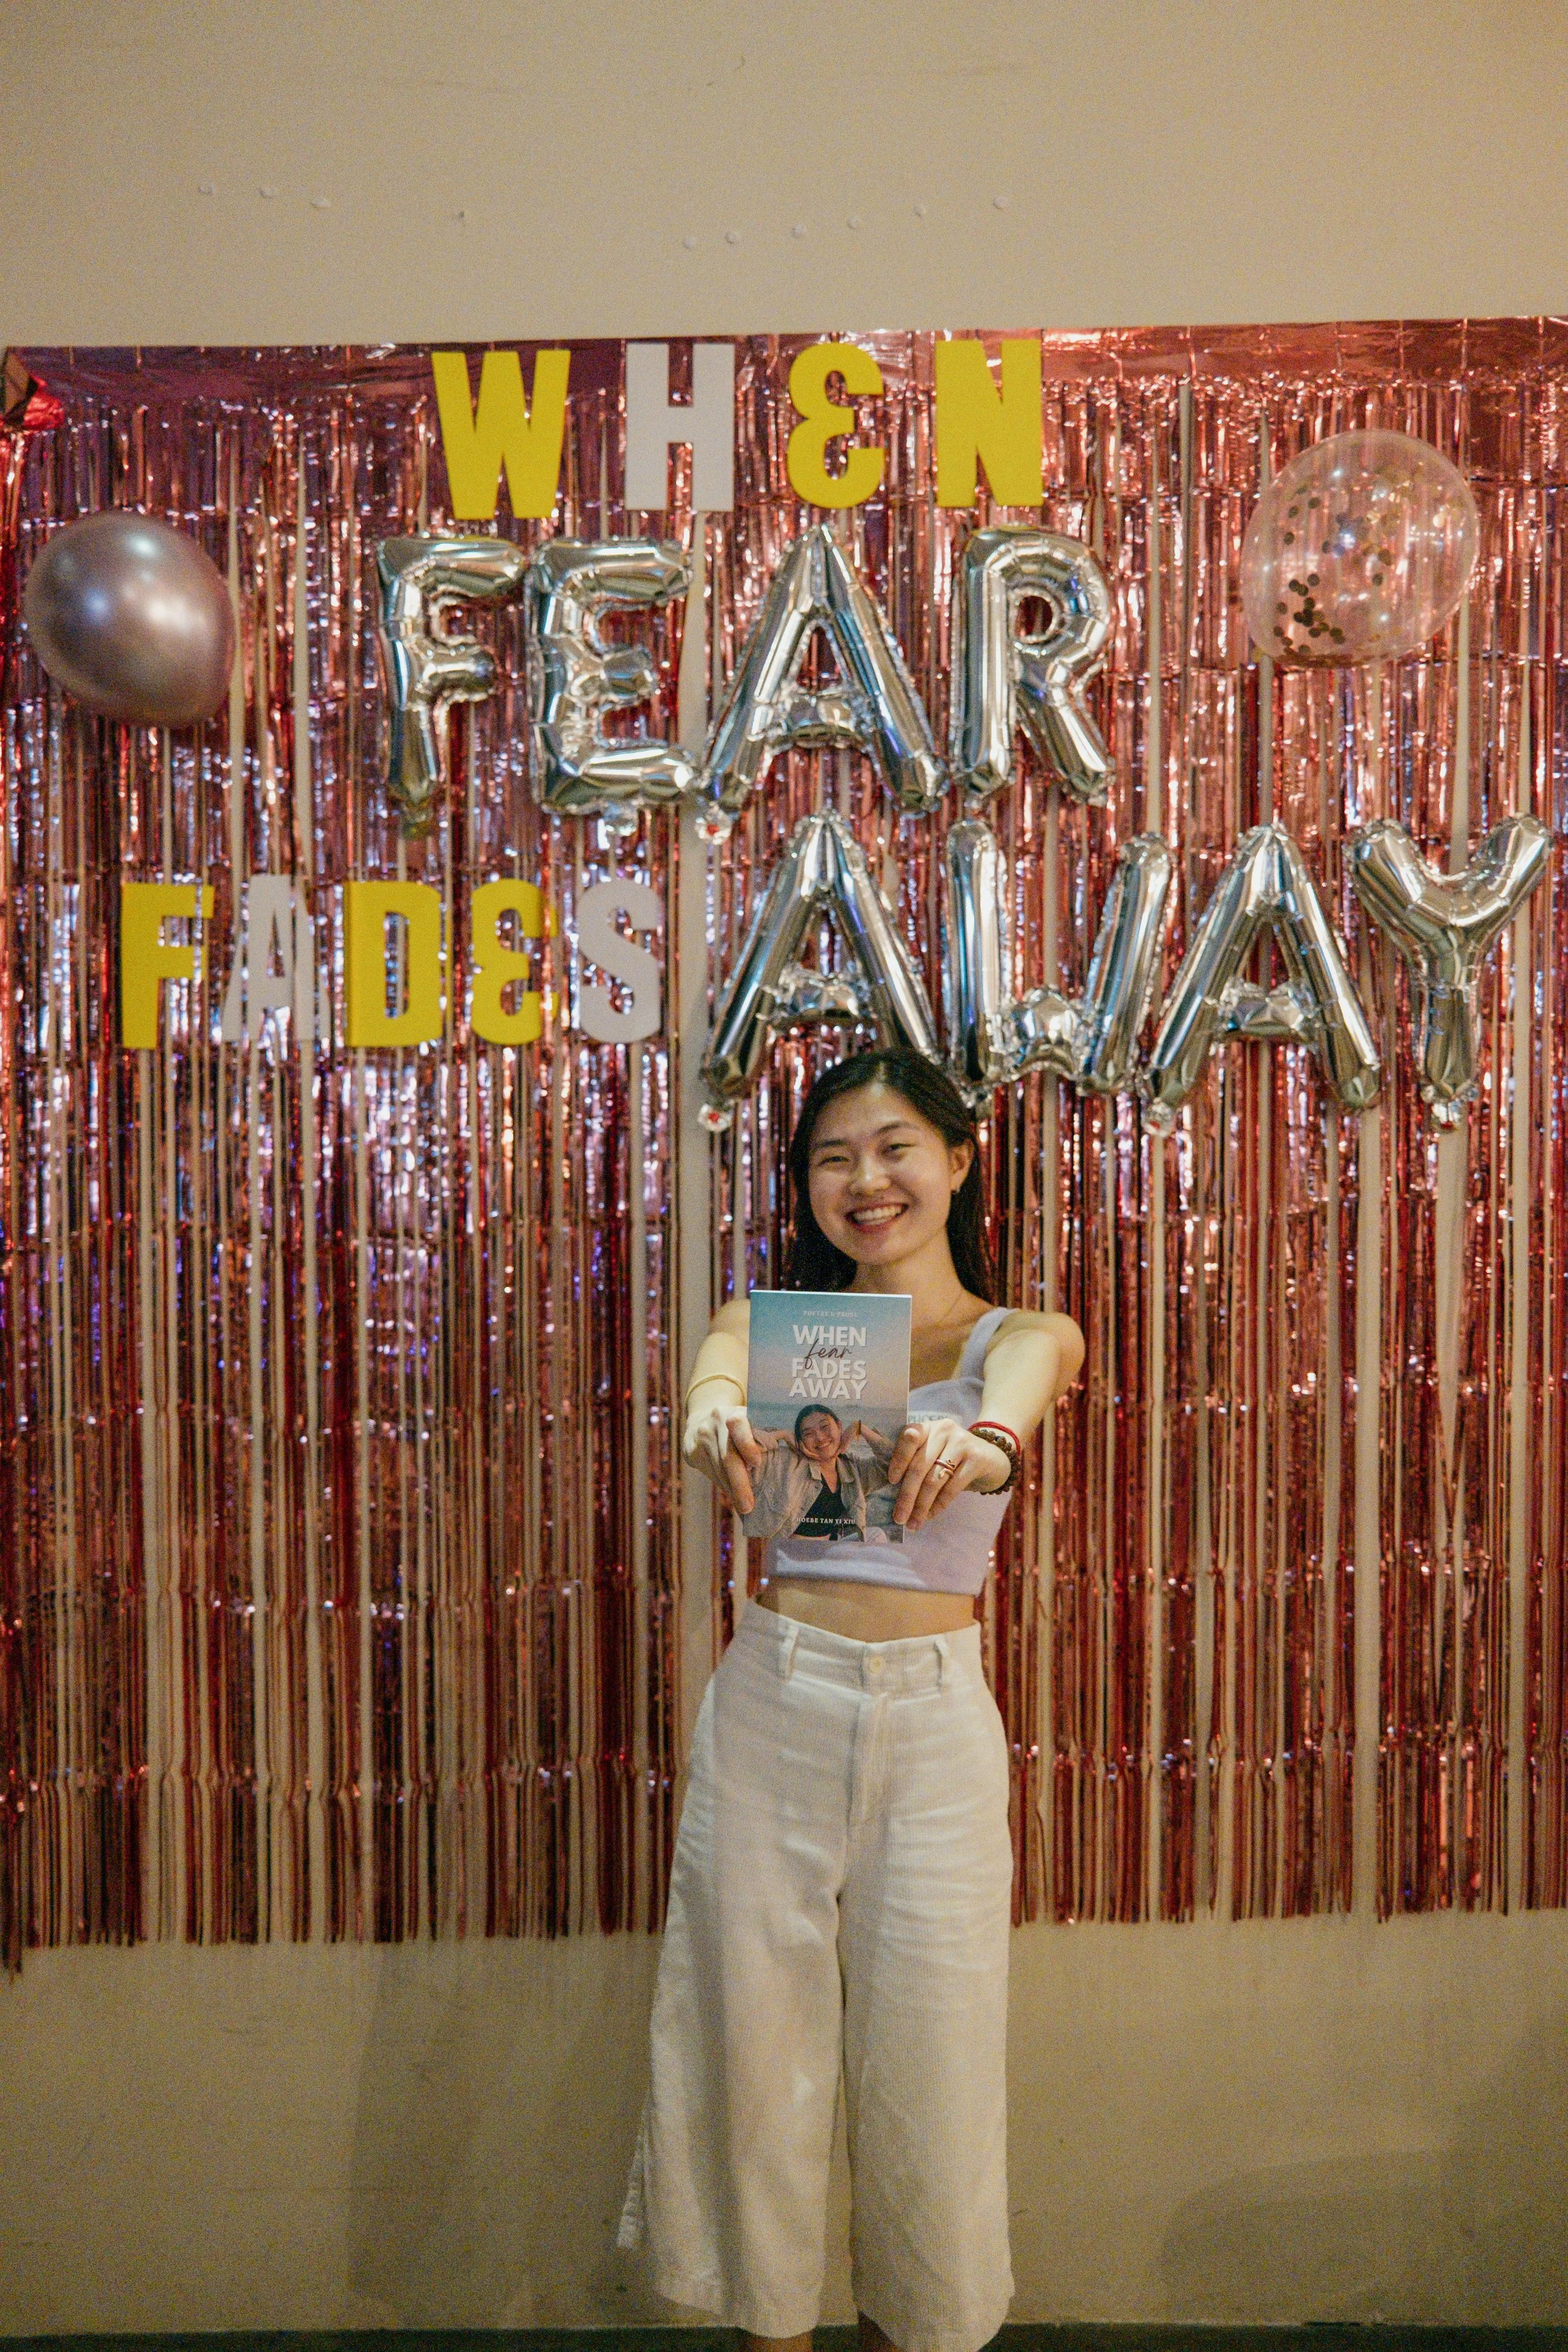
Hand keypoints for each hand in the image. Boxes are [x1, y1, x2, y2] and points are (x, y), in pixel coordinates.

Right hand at [683, 1399, 763, 1513]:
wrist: (702, 1418)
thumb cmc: (738, 1426)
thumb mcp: (750, 1422)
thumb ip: (762, 1438)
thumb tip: (784, 1463)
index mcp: (735, 1412)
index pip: (738, 1424)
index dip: (746, 1443)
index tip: (756, 1463)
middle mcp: (716, 1422)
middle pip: (727, 1456)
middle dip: (739, 1484)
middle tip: (748, 1507)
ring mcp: (701, 1436)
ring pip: (718, 1470)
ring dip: (732, 1489)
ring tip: (743, 1504)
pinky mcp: (691, 1450)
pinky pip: (709, 1473)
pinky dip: (723, 1485)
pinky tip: (731, 1492)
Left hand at [885, 1416, 1009, 1529]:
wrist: (993, 1457)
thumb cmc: (954, 1458)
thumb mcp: (934, 1452)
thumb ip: (915, 1462)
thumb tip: (893, 1494)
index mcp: (928, 1427)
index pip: (908, 1438)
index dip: (898, 1460)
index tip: (891, 1481)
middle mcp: (943, 1430)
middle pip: (919, 1466)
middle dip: (907, 1495)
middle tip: (899, 1517)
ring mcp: (961, 1443)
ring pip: (934, 1479)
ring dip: (921, 1505)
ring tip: (913, 1523)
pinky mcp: (976, 1458)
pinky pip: (952, 1487)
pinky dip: (939, 1504)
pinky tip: (931, 1515)